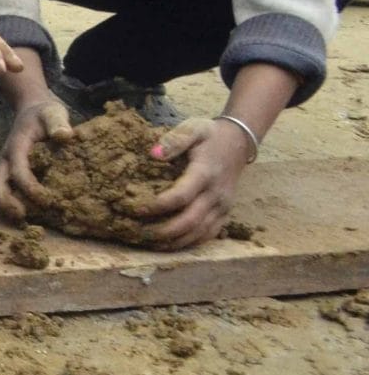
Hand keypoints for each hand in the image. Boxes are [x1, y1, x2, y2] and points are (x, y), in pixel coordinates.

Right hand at [0, 96, 72, 222]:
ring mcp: (4, 165)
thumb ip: (58, 123)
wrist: (31, 108)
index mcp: (16, 146)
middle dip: (5, 201)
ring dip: (3, 204)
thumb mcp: (53, 113)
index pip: (17, 169)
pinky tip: (21, 212)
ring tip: (20, 219)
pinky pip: (0, 187)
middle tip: (21, 216)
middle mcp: (6, 158)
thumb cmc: (44, 113)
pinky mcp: (7, 170)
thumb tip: (65, 136)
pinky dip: (5, 200)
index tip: (45, 198)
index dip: (28, 186)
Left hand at [133, 118, 251, 249]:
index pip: (182, 196)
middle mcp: (216, 194)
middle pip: (191, 220)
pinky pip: (209, 234)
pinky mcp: (225, 214)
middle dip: (164, 230)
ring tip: (150, 244)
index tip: (136, 208)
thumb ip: (174, 140)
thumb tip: (153, 153)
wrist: (238, 143)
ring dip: (175, 241)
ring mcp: (223, 206)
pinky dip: (190, 242)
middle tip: (139, 233)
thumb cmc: (209, 135)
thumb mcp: (192, 129)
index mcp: (205, 173)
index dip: (159, 205)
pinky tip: (170, 245)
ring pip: (200, 232)